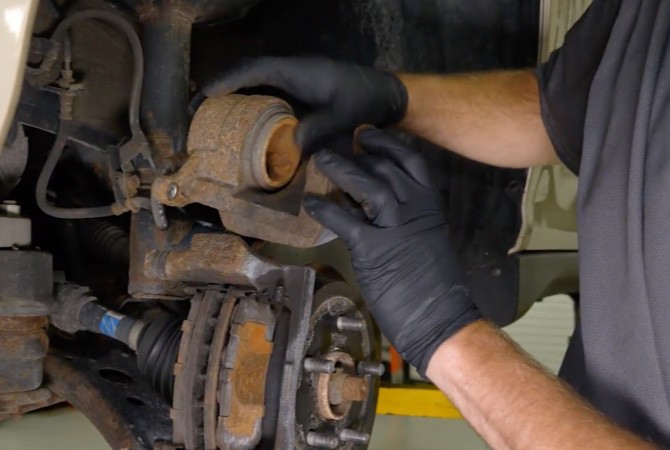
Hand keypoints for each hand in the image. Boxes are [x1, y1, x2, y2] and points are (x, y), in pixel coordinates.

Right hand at [203, 57, 407, 148]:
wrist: (385, 95)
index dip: (228, 81)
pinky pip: (265, 95)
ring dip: (230, 99)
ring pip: (253, 85)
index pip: (254, 70)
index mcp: (297, 71)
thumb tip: (289, 148)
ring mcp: (292, 82)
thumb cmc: (364, 101)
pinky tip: (238, 126)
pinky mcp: (297, 93)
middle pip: (246, 76)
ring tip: (206, 120)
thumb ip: (317, 131)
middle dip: (218, 91)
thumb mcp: (342, 118)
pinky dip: (247, 106)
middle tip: (193, 113)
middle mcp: (290, 72)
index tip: (205, 95)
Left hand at [303, 129, 480, 374]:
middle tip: (334, 144)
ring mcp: (394, 227)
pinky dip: (323, 208)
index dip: (388, 143)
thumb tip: (376, 205)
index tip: (368, 135)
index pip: (411, 159)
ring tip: (320, 159)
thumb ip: (408, 219)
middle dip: (357, 151)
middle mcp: (415, 208)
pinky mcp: (372, 249)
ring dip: (340, 168)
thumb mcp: (428, 241)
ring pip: (366, 184)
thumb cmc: (436, 286)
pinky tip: (309, 203)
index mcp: (430, 205)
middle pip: (384, 166)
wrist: (442, 319)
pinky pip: (343, 219)